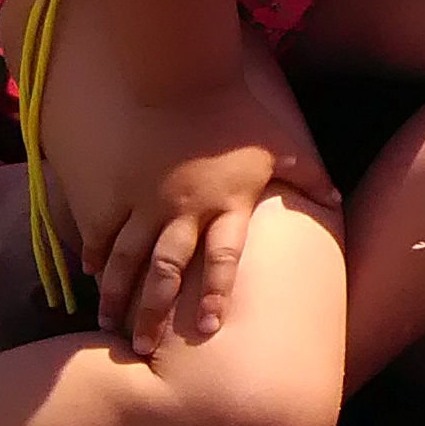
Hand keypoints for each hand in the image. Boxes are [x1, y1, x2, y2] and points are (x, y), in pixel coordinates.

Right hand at [95, 79, 333, 354]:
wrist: (180, 75)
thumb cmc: (235, 112)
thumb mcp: (279, 144)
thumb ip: (307, 177)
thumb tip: (337, 200)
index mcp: (227, 203)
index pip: (226, 258)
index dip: (219, 293)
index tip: (209, 330)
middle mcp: (185, 210)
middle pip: (168, 271)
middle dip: (154, 312)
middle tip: (145, 350)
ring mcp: (145, 200)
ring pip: (127, 258)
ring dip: (116, 294)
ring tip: (106, 325)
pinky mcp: (116, 187)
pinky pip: (101, 228)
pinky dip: (93, 253)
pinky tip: (87, 276)